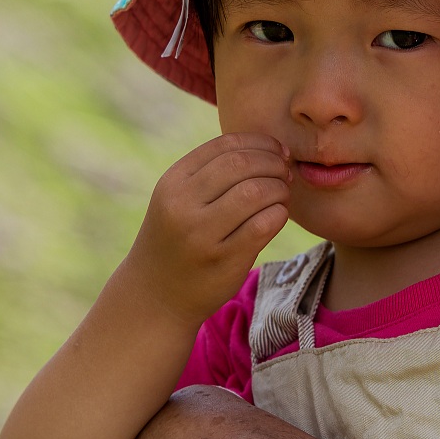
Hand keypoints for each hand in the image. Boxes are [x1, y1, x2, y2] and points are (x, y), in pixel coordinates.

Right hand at [122, 133, 290, 328]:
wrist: (154, 295)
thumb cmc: (175, 240)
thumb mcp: (176, 200)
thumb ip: (208, 173)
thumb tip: (267, 147)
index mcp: (172, 182)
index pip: (226, 145)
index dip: (260, 143)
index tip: (277, 152)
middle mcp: (183, 205)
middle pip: (243, 164)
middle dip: (274, 163)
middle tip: (285, 173)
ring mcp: (202, 234)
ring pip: (256, 192)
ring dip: (279, 189)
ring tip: (281, 195)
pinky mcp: (224, 260)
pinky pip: (264, 224)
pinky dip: (279, 214)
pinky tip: (277, 216)